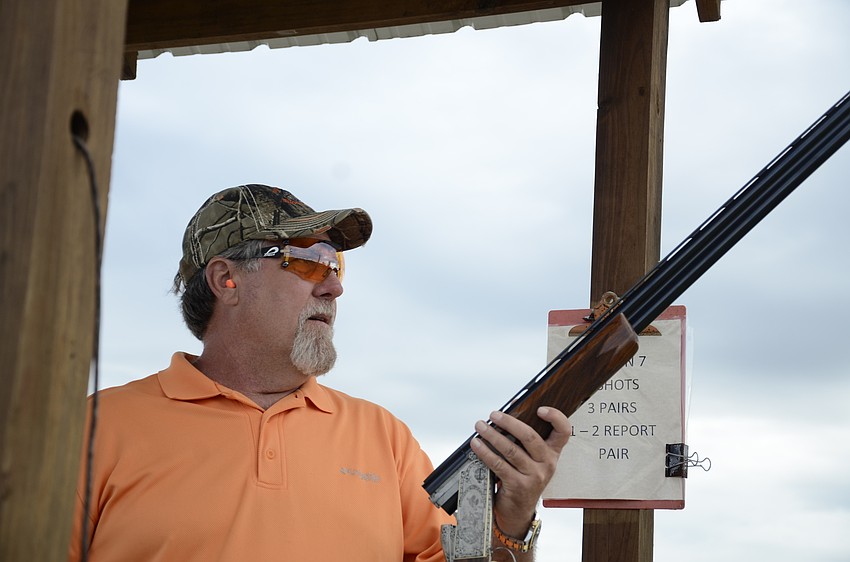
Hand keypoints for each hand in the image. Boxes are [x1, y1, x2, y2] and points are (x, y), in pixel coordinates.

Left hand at [470, 407, 570, 537]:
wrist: (518, 511)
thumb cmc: (522, 478)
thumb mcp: (530, 460)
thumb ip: (523, 441)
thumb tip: (503, 416)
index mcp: (552, 453)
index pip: (564, 432)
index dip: (556, 417)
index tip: (540, 409)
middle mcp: (547, 464)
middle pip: (530, 437)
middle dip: (509, 422)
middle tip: (493, 415)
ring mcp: (534, 476)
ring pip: (511, 450)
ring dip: (492, 436)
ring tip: (480, 427)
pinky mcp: (518, 486)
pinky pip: (499, 465)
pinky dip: (485, 452)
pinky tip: (476, 445)